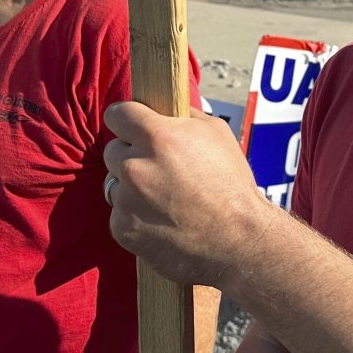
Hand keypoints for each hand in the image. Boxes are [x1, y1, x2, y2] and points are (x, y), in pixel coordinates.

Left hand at [103, 103, 279, 289]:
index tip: (132, 127)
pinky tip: (163, 222)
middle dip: (132, 156)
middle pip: (113, 150)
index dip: (127, 119)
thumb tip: (165, 110)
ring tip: (165, 200)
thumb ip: (184, 116)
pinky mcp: (123, 229)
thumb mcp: (217, 134)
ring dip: (132, 188)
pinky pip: (119, 215)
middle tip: (160, 170)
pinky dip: (135, 218)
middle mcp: (135, 166)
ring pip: (115, 183)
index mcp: (156, 136)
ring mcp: (126, 200)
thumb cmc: (232, 186)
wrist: (239, 242)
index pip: (117, 114)